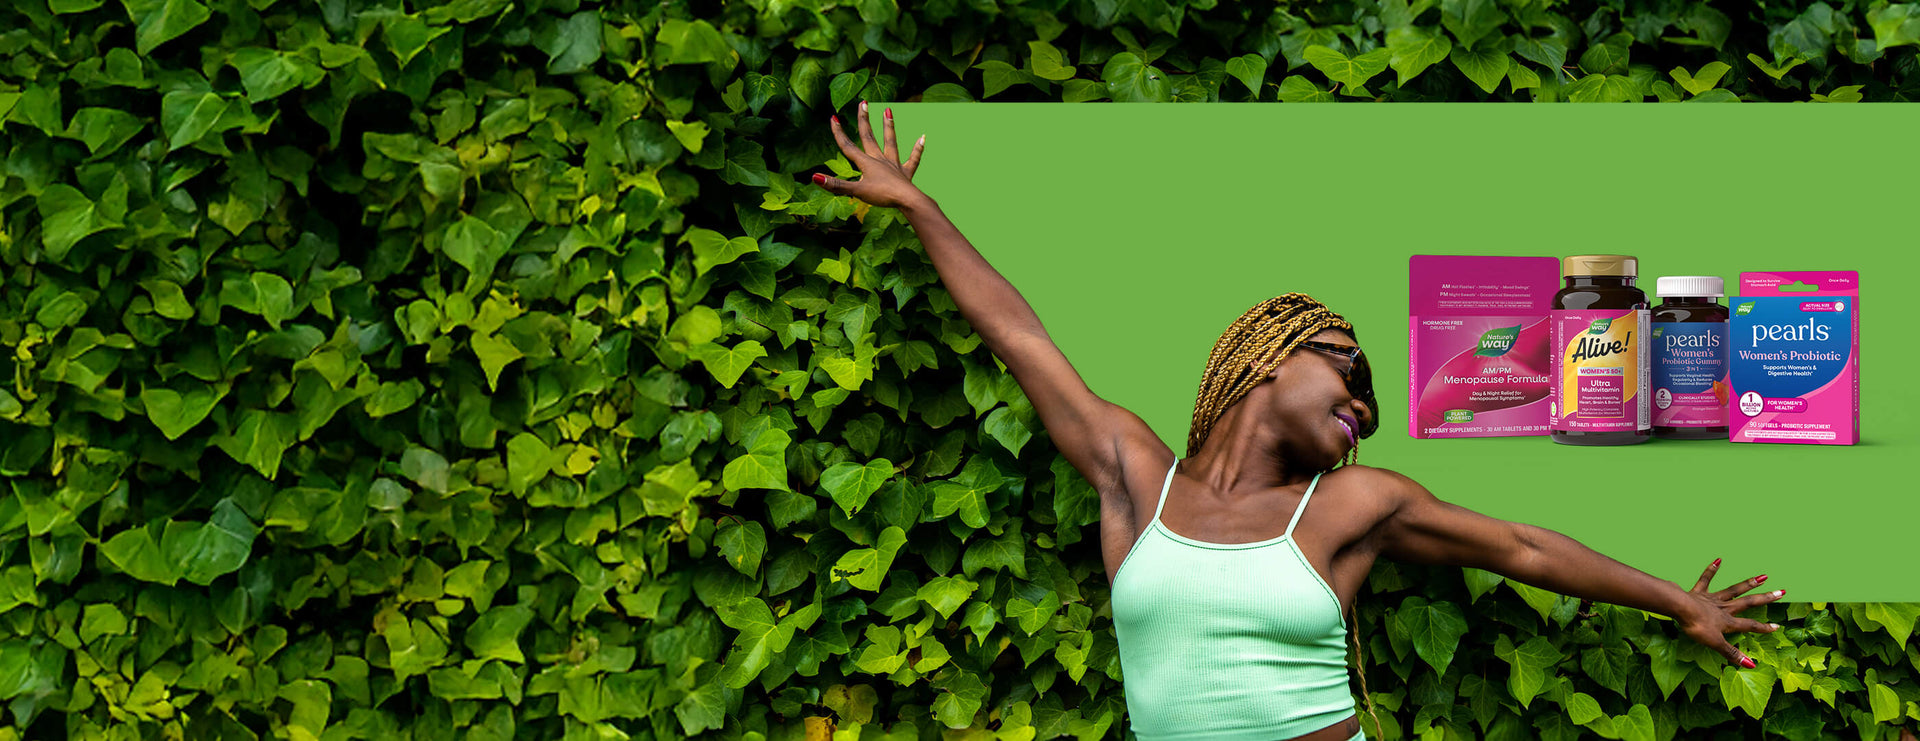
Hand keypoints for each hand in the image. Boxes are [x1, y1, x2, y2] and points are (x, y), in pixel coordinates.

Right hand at [812, 100, 926, 210]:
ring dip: (888, 126)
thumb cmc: (882, 196)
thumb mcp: (856, 191)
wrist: (908, 200)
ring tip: (888, 110)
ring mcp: (893, 165)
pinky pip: (913, 159)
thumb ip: (836, 185)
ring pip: (890, 142)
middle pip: (869, 137)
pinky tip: (923, 137)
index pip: (848, 146)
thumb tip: (815, 176)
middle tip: (863, 102)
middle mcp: (879, 160)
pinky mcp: (906, 173)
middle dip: (864, 120)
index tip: (834, 117)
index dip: (839, 133)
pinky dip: (918, 148)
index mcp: (866, 163)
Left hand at [1676, 558, 1785, 667]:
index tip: (1777, 627)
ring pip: (1733, 590)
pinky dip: (1712, 569)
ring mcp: (1712, 598)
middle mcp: (1724, 608)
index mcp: (1728, 622)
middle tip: (1782, 591)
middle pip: (1748, 603)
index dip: (1763, 628)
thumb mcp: (1715, 643)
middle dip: (1766, 598)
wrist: (1679, 608)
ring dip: (1748, 583)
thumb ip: (1732, 654)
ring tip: (1763, 576)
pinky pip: (1706, 579)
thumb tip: (1751, 665)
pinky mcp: (1698, 591)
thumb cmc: (1696, 626)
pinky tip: (1719, 560)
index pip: (1750, 625)